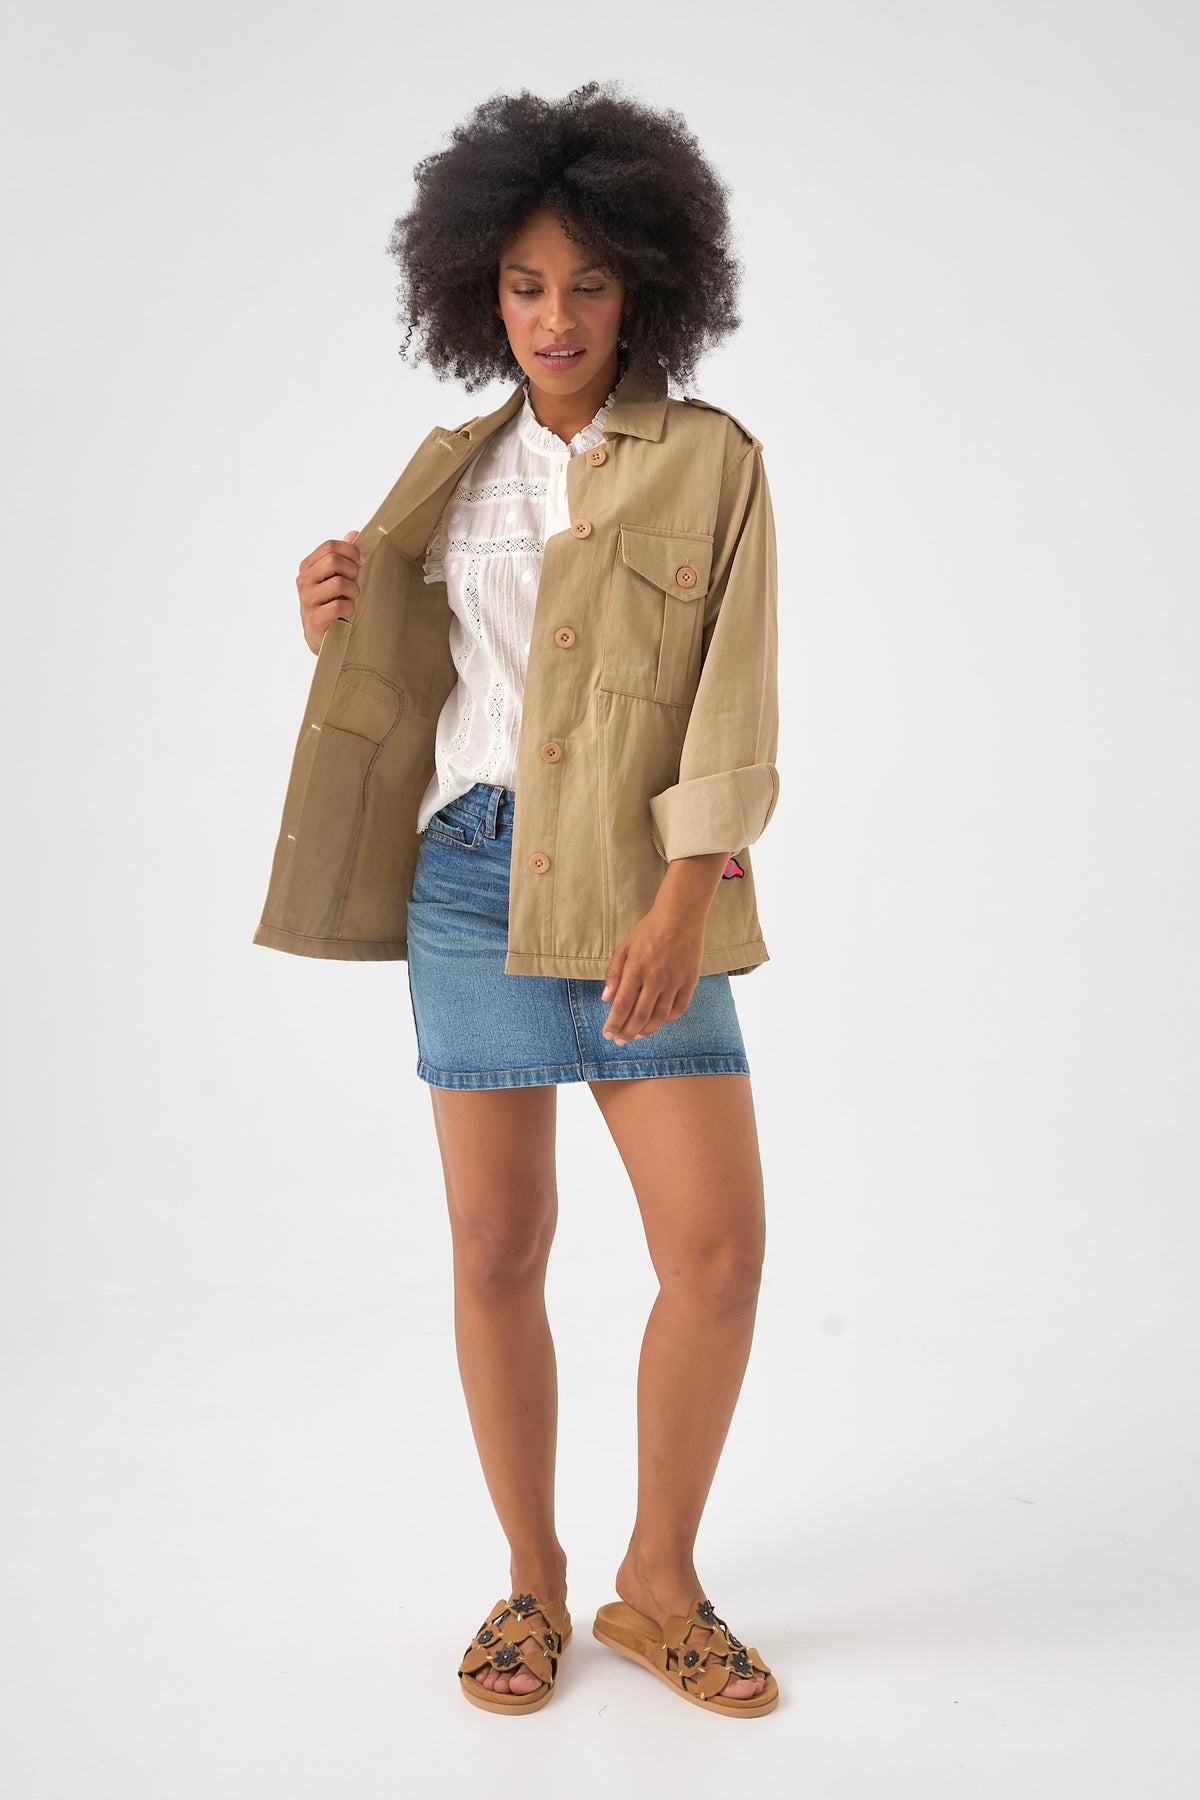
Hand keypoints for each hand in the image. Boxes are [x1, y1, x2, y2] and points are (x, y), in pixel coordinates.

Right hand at [298, 530, 364, 654]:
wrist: (320, 635)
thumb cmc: (330, 602)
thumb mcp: (335, 576)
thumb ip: (342, 555)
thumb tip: (354, 533)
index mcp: (308, 566)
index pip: (329, 546)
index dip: (350, 550)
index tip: (361, 561)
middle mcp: (304, 580)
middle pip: (333, 560)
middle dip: (352, 570)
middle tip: (355, 581)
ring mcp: (307, 600)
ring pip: (338, 583)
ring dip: (353, 590)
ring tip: (351, 597)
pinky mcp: (314, 618)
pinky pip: (340, 605)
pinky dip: (350, 607)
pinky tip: (348, 611)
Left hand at [600, 907, 706, 1043]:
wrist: (681, 915)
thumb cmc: (649, 929)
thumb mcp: (625, 946)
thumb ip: (614, 973)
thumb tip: (606, 999)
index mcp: (636, 969)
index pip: (622, 1005)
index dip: (614, 1024)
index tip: (607, 1034)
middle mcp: (656, 978)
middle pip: (640, 1016)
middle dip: (627, 1033)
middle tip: (620, 1041)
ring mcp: (675, 981)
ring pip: (659, 1017)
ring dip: (646, 1030)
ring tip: (636, 1035)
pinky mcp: (690, 981)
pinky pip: (679, 1009)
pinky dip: (667, 1019)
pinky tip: (658, 1021)